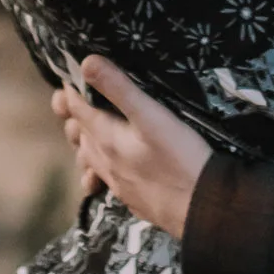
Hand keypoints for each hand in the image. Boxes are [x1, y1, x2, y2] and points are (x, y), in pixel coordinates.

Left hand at [51, 59, 215, 241]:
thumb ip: (120, 89)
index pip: (77, 109)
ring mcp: (117, 183)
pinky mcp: (132, 198)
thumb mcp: (153, 116)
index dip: (71, 91)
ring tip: (87, 132)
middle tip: (74, 98)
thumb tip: (86, 62)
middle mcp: (105, 162)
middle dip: (75, 115)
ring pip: (90, 159)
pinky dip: (99, 171)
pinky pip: (105, 182)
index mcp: (106, 138)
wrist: (203, 210)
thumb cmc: (181, 158)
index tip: (70, 75)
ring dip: (85, 143)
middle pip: (80, 135)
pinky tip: (106, 172)